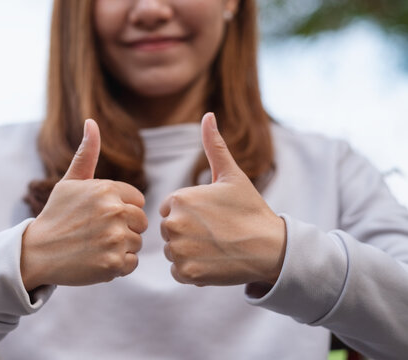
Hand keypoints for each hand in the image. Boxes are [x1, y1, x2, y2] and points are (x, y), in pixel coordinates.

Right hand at [20, 119, 147, 290]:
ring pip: (136, 243)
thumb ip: (86, 154)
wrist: (36, 253)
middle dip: (124, 229)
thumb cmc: (56, 215)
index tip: (101, 216)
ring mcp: (114, 238)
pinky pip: (132, 263)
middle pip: (141, 222)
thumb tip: (91, 121)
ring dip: (120, 248)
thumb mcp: (69, 182)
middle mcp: (114, 211)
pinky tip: (97, 260)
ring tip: (95, 247)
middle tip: (98, 234)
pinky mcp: (113, 263)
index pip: (137, 201)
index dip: (121, 210)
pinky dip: (117, 266)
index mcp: (107, 189)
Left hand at [159, 113, 285, 286]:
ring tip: (215, 247)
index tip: (211, 217)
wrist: (271, 248)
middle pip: (169, 231)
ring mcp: (180, 250)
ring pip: (173, 251)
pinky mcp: (187, 273)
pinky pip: (178, 272)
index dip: (190, 214)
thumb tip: (207, 115)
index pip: (170, 209)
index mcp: (179, 199)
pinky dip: (192, 270)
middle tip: (215, 233)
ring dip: (189, 252)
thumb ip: (214, 145)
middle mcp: (174, 224)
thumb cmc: (250, 209)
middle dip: (187, 233)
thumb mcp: (231, 175)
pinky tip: (213, 262)